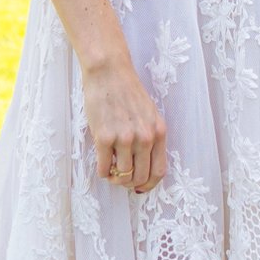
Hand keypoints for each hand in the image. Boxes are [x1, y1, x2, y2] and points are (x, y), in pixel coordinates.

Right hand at [85, 60, 165, 193]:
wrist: (109, 71)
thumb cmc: (127, 91)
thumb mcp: (149, 113)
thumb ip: (149, 137)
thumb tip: (143, 165)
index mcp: (158, 132)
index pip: (158, 171)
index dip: (149, 185)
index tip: (140, 187)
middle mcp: (144, 137)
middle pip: (140, 177)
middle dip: (130, 183)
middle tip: (121, 178)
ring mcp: (124, 138)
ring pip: (122, 175)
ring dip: (115, 178)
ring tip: (110, 170)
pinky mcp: (104, 137)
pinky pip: (103, 167)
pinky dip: (102, 171)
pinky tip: (101, 163)